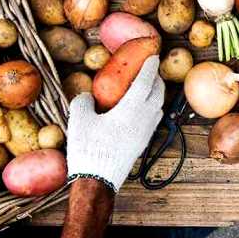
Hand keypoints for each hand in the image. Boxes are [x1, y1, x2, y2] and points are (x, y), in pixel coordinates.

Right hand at [66, 56, 163, 192]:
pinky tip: (141, 110)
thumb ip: (83, 102)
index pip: (146, 81)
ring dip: (157, 93)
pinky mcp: (143, 143)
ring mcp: (146, 132)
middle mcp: (144, 118)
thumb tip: (88, 96)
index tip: (153, 56)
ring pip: (159, 106)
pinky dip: (153, 108)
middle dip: (156, 78)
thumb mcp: (79, 120)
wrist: (98, 181)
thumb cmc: (89, 149)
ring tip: (147, 87)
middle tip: (149, 70)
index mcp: (132, 108)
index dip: (150, 67)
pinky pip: (154, 119)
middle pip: (158, 92)